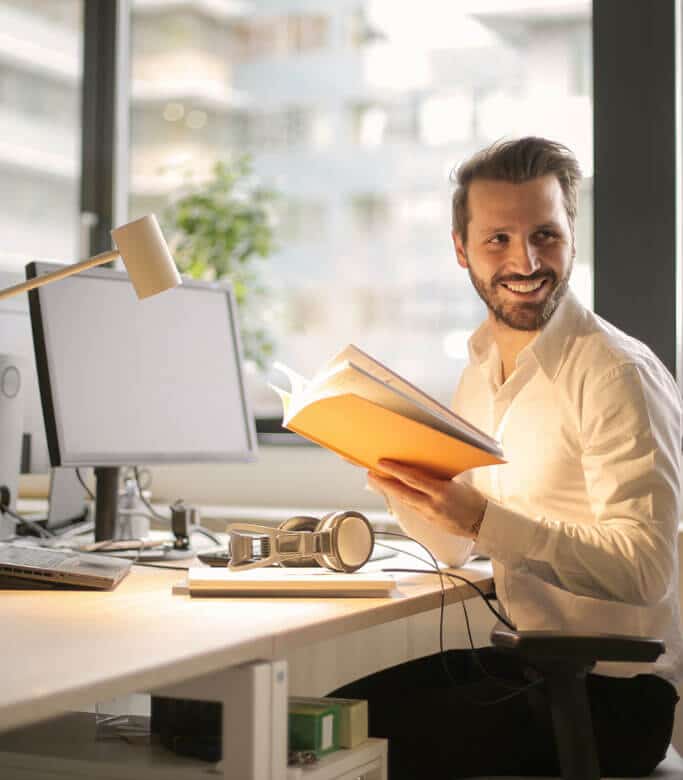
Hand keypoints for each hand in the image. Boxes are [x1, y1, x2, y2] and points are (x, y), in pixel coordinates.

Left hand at [368, 459, 487, 539]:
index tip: (382, 463)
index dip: (395, 470)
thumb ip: (438, 477)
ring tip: (378, 480)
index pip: (412, 479)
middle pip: (402, 492)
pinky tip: (395, 492)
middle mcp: (432, 505)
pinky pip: (411, 507)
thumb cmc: (474, 500)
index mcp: (441, 492)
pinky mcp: (428, 521)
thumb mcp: (457, 483)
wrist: (483, 524)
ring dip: (390, 491)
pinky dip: (402, 498)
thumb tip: (422, 467)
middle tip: (371, 474)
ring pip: (404, 501)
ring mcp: (429, 515)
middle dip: (384, 483)